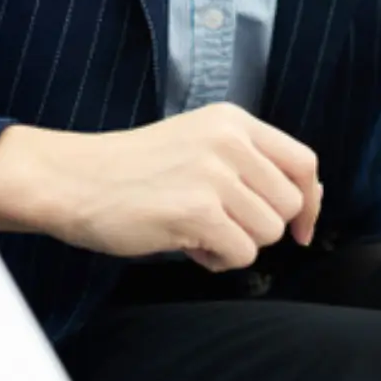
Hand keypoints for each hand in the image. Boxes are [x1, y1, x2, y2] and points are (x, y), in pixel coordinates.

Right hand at [0, 106, 320, 270]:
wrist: (71, 179)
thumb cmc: (130, 171)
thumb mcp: (196, 144)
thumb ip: (245, 163)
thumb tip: (304, 204)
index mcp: (231, 120)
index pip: (304, 162)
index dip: (309, 201)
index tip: (300, 228)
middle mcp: (229, 141)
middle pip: (289, 205)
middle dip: (259, 227)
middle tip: (217, 224)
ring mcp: (214, 174)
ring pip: (267, 233)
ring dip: (235, 244)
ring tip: (194, 229)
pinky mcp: (198, 210)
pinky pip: (241, 255)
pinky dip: (217, 260)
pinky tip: (185, 243)